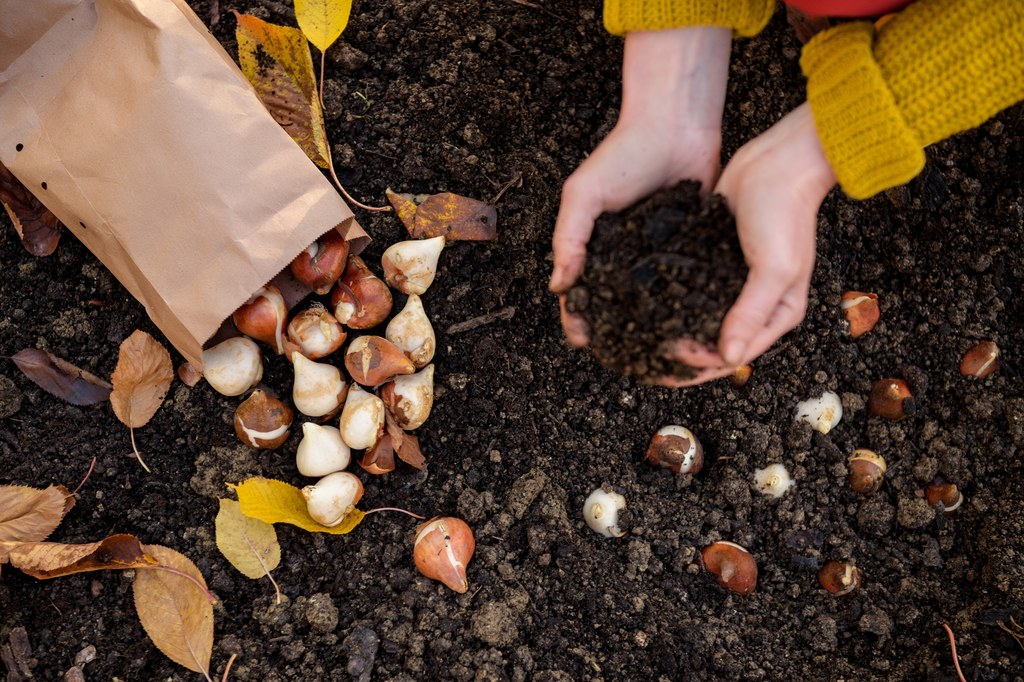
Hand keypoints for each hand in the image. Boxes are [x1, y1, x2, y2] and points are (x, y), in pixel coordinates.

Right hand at [549, 26, 732, 346]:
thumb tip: (559, 286)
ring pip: (652, 300)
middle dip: (617, 332)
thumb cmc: (624, 153)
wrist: (677, 123)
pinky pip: (686, 282)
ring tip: (662, 351)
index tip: (585, 341)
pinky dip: (687, 302)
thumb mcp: (585, 193)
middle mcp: (624, 255)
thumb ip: (570, 237)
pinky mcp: (690, 247)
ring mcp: (657, 254)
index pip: (580, 292)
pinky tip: (694, 323)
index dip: (579, 319)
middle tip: (626, 358)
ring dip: (654, 325)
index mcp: (594, 246)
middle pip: (616, 305)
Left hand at [662, 102, 837, 385]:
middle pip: (713, 343)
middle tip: (641, 361)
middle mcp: (754, 304)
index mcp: (778, 314)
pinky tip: (641, 303)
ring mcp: (732, 281)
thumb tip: (728, 358)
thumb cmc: (784, 214)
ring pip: (698, 318)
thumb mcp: (774, 269)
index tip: (662, 367)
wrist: (778, 161)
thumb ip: (751, 314)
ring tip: (636, 339)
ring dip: (672, 329)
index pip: (733, 357)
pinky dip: (670, 298)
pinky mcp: (713, 259)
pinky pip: (689, 287)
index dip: (697, 368)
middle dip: (680, 356)